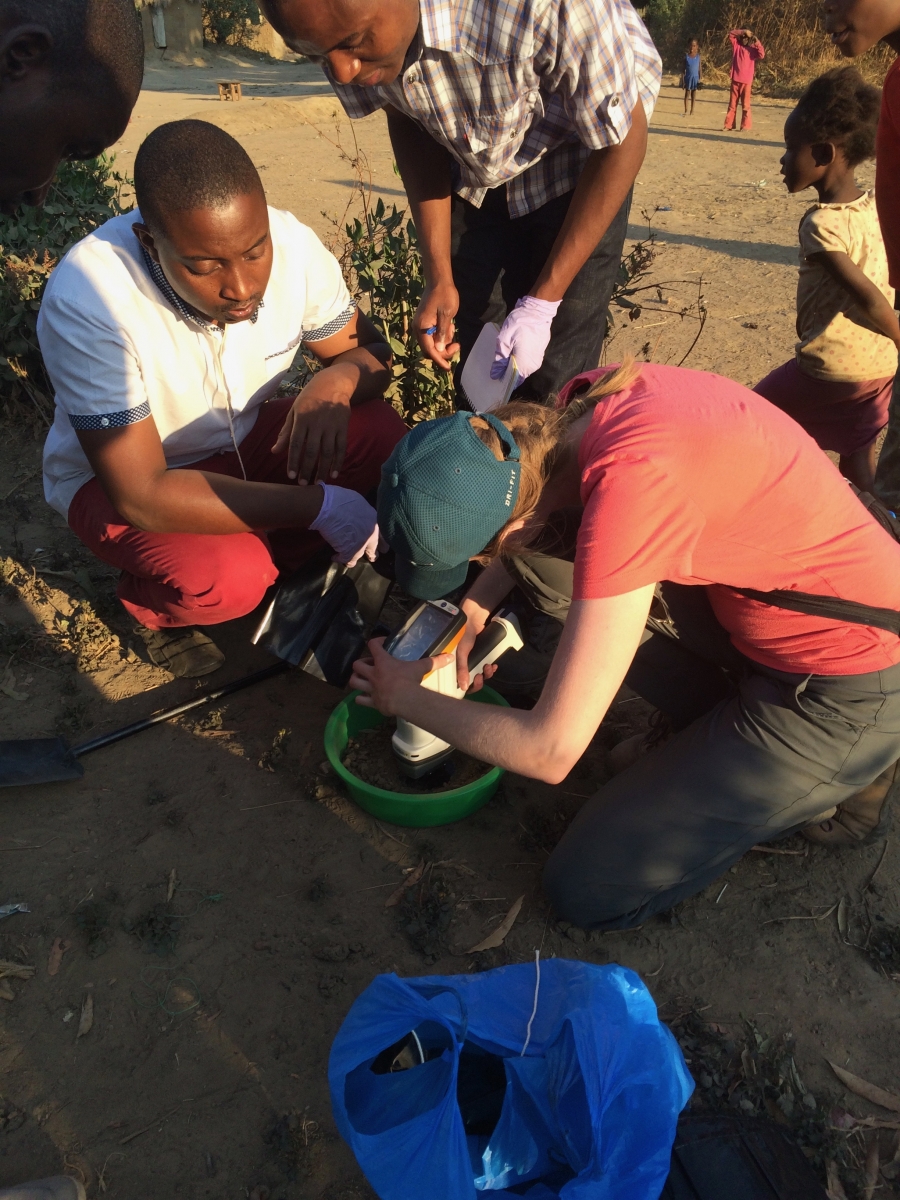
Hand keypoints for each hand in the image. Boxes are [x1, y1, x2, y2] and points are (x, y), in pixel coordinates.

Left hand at [271, 365, 353, 483]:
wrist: (333, 384)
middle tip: (303, 484)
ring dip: (323, 469)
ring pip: (328, 452)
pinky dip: (338, 462)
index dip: (293, 461)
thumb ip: (285, 433)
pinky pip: (341, 448)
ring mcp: (332, 426)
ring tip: (318, 482)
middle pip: (312, 451)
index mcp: (302, 418)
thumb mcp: (294, 412)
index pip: (296, 444)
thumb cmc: (309, 399)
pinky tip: (334, 473)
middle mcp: (317, 423)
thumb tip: (274, 451)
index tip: (291, 476)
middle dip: (307, 469)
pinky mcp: (344, 427)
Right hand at [309, 484, 379, 565]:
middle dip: (373, 554)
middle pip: (375, 548)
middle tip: (372, 557)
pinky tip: (335, 557)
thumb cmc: (341, 500)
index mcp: (375, 521)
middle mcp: (371, 535)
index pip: (383, 534)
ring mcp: (361, 545)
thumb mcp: (360, 503)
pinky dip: (340, 559)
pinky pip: (347, 560)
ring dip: (355, 558)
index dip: (382, 541)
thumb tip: (362, 518)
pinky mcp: (350, 552)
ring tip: (351, 561)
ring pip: (361, 556)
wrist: (328, 508)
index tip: (382, 546)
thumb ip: (365, 514)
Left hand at [350, 637, 453, 713]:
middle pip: (357, 665)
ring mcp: (371, 688)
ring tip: (363, 680)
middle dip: (361, 665)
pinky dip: (361, 698)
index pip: (373, 645)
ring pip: (354, 682)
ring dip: (357, 680)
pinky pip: (360, 700)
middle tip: (369, 666)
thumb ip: (434, 661)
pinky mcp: (372, 701)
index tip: (381, 643)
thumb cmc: (411, 681)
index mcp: (383, 662)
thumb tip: (449, 656)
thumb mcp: (422, 668)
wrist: (406, 700)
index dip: (375, 642)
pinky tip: (366, 697)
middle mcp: (374, 674)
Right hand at [415, 279, 460, 370]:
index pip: (429, 350)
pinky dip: (442, 335)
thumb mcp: (446, 314)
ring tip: (452, 328)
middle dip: (443, 352)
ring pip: (432, 344)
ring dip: (444, 342)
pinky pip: (434, 336)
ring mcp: (421, 326)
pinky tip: (450, 326)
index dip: (439, 360)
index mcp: (422, 327)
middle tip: (457, 345)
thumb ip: (443, 333)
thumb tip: (440, 350)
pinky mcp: (426, 324)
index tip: (449, 367)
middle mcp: (418, 329)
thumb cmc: (444, 295)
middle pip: (429, 350)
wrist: (438, 280)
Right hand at [456, 597, 489, 690]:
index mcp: (457, 666)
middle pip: (474, 682)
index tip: (476, 680)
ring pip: (483, 675)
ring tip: (489, 666)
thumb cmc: (463, 635)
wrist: (473, 619)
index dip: (470, 687)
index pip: (463, 684)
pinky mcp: (484, 656)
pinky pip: (488, 667)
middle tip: (482, 675)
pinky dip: (492, 668)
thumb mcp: (462, 652)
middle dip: (481, 680)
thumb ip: (462, 669)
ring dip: (487, 674)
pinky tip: (494, 665)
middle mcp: (466, 666)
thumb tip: (463, 687)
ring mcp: (475, 661)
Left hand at [492, 296, 560, 382]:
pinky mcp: (540, 353)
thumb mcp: (504, 340)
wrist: (538, 311)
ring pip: (524, 369)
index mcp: (524, 364)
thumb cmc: (519, 324)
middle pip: (519, 376)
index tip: (494, 378)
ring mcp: (538, 360)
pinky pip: (528, 362)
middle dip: (508, 374)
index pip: (513, 381)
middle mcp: (532, 366)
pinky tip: (513, 354)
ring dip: (514, 367)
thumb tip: (495, 375)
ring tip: (504, 360)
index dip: (503, 381)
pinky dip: (520, 361)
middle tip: (497, 367)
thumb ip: (500, 359)